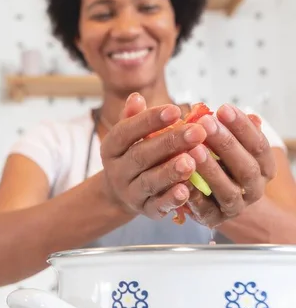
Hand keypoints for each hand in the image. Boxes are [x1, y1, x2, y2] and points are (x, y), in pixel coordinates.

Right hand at [100, 93, 206, 218]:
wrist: (121, 192)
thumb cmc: (133, 155)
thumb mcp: (129, 136)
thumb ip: (134, 118)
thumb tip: (136, 97)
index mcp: (111, 147)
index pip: (126, 131)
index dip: (148, 120)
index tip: (175, 109)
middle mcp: (117, 171)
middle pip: (140, 156)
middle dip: (169, 143)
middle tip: (197, 132)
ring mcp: (129, 192)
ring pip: (149, 182)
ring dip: (170, 172)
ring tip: (192, 161)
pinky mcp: (144, 210)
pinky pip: (156, 206)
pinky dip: (171, 199)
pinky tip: (187, 190)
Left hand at [185, 104, 276, 226]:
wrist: (218, 202)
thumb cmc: (224, 167)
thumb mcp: (233, 147)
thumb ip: (234, 132)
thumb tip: (238, 112)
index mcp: (263, 167)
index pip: (258, 145)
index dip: (242, 127)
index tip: (223, 109)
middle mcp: (253, 188)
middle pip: (245, 166)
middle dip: (225, 143)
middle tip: (205, 124)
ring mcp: (235, 206)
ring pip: (226, 189)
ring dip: (210, 169)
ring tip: (193, 150)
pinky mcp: (214, 219)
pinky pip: (205, 209)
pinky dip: (194, 196)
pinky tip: (182, 181)